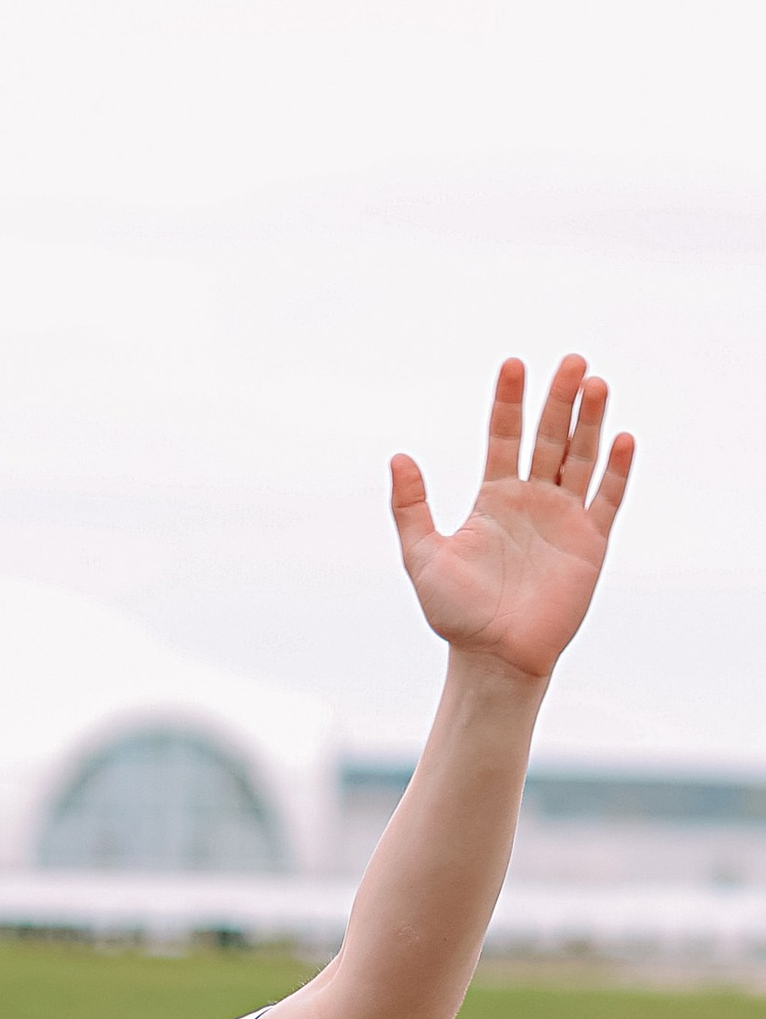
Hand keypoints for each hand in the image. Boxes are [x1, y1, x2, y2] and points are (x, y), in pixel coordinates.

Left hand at [391, 356, 631, 688]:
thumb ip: (410, 508)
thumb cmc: (456, 614)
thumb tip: (397, 456)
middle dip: (560, 399)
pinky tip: (621, 438)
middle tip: (572, 361)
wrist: (492, 658)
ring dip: (590, 421)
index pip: (503, 436)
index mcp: (494, 497)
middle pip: (550, 437)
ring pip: (581, 457)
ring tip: (595, 383)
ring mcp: (564, 518)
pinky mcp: (590, 542)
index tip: (512, 365)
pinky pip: (607, 499)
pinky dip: (616, 470)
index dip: (508, 402)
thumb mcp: (423, 557)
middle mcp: (532, 499)